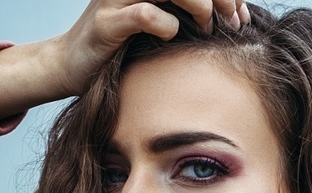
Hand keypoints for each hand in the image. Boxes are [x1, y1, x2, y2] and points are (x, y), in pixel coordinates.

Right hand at [0, 0, 250, 119]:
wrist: (69, 67)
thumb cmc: (121, 49)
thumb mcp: (158, 23)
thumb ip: (186, 13)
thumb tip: (234, 16)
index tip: (242, 15)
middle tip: (235, 22)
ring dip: (198, 4)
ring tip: (209, 26)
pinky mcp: (105, 23)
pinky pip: (143, 13)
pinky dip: (164, 23)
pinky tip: (173, 35)